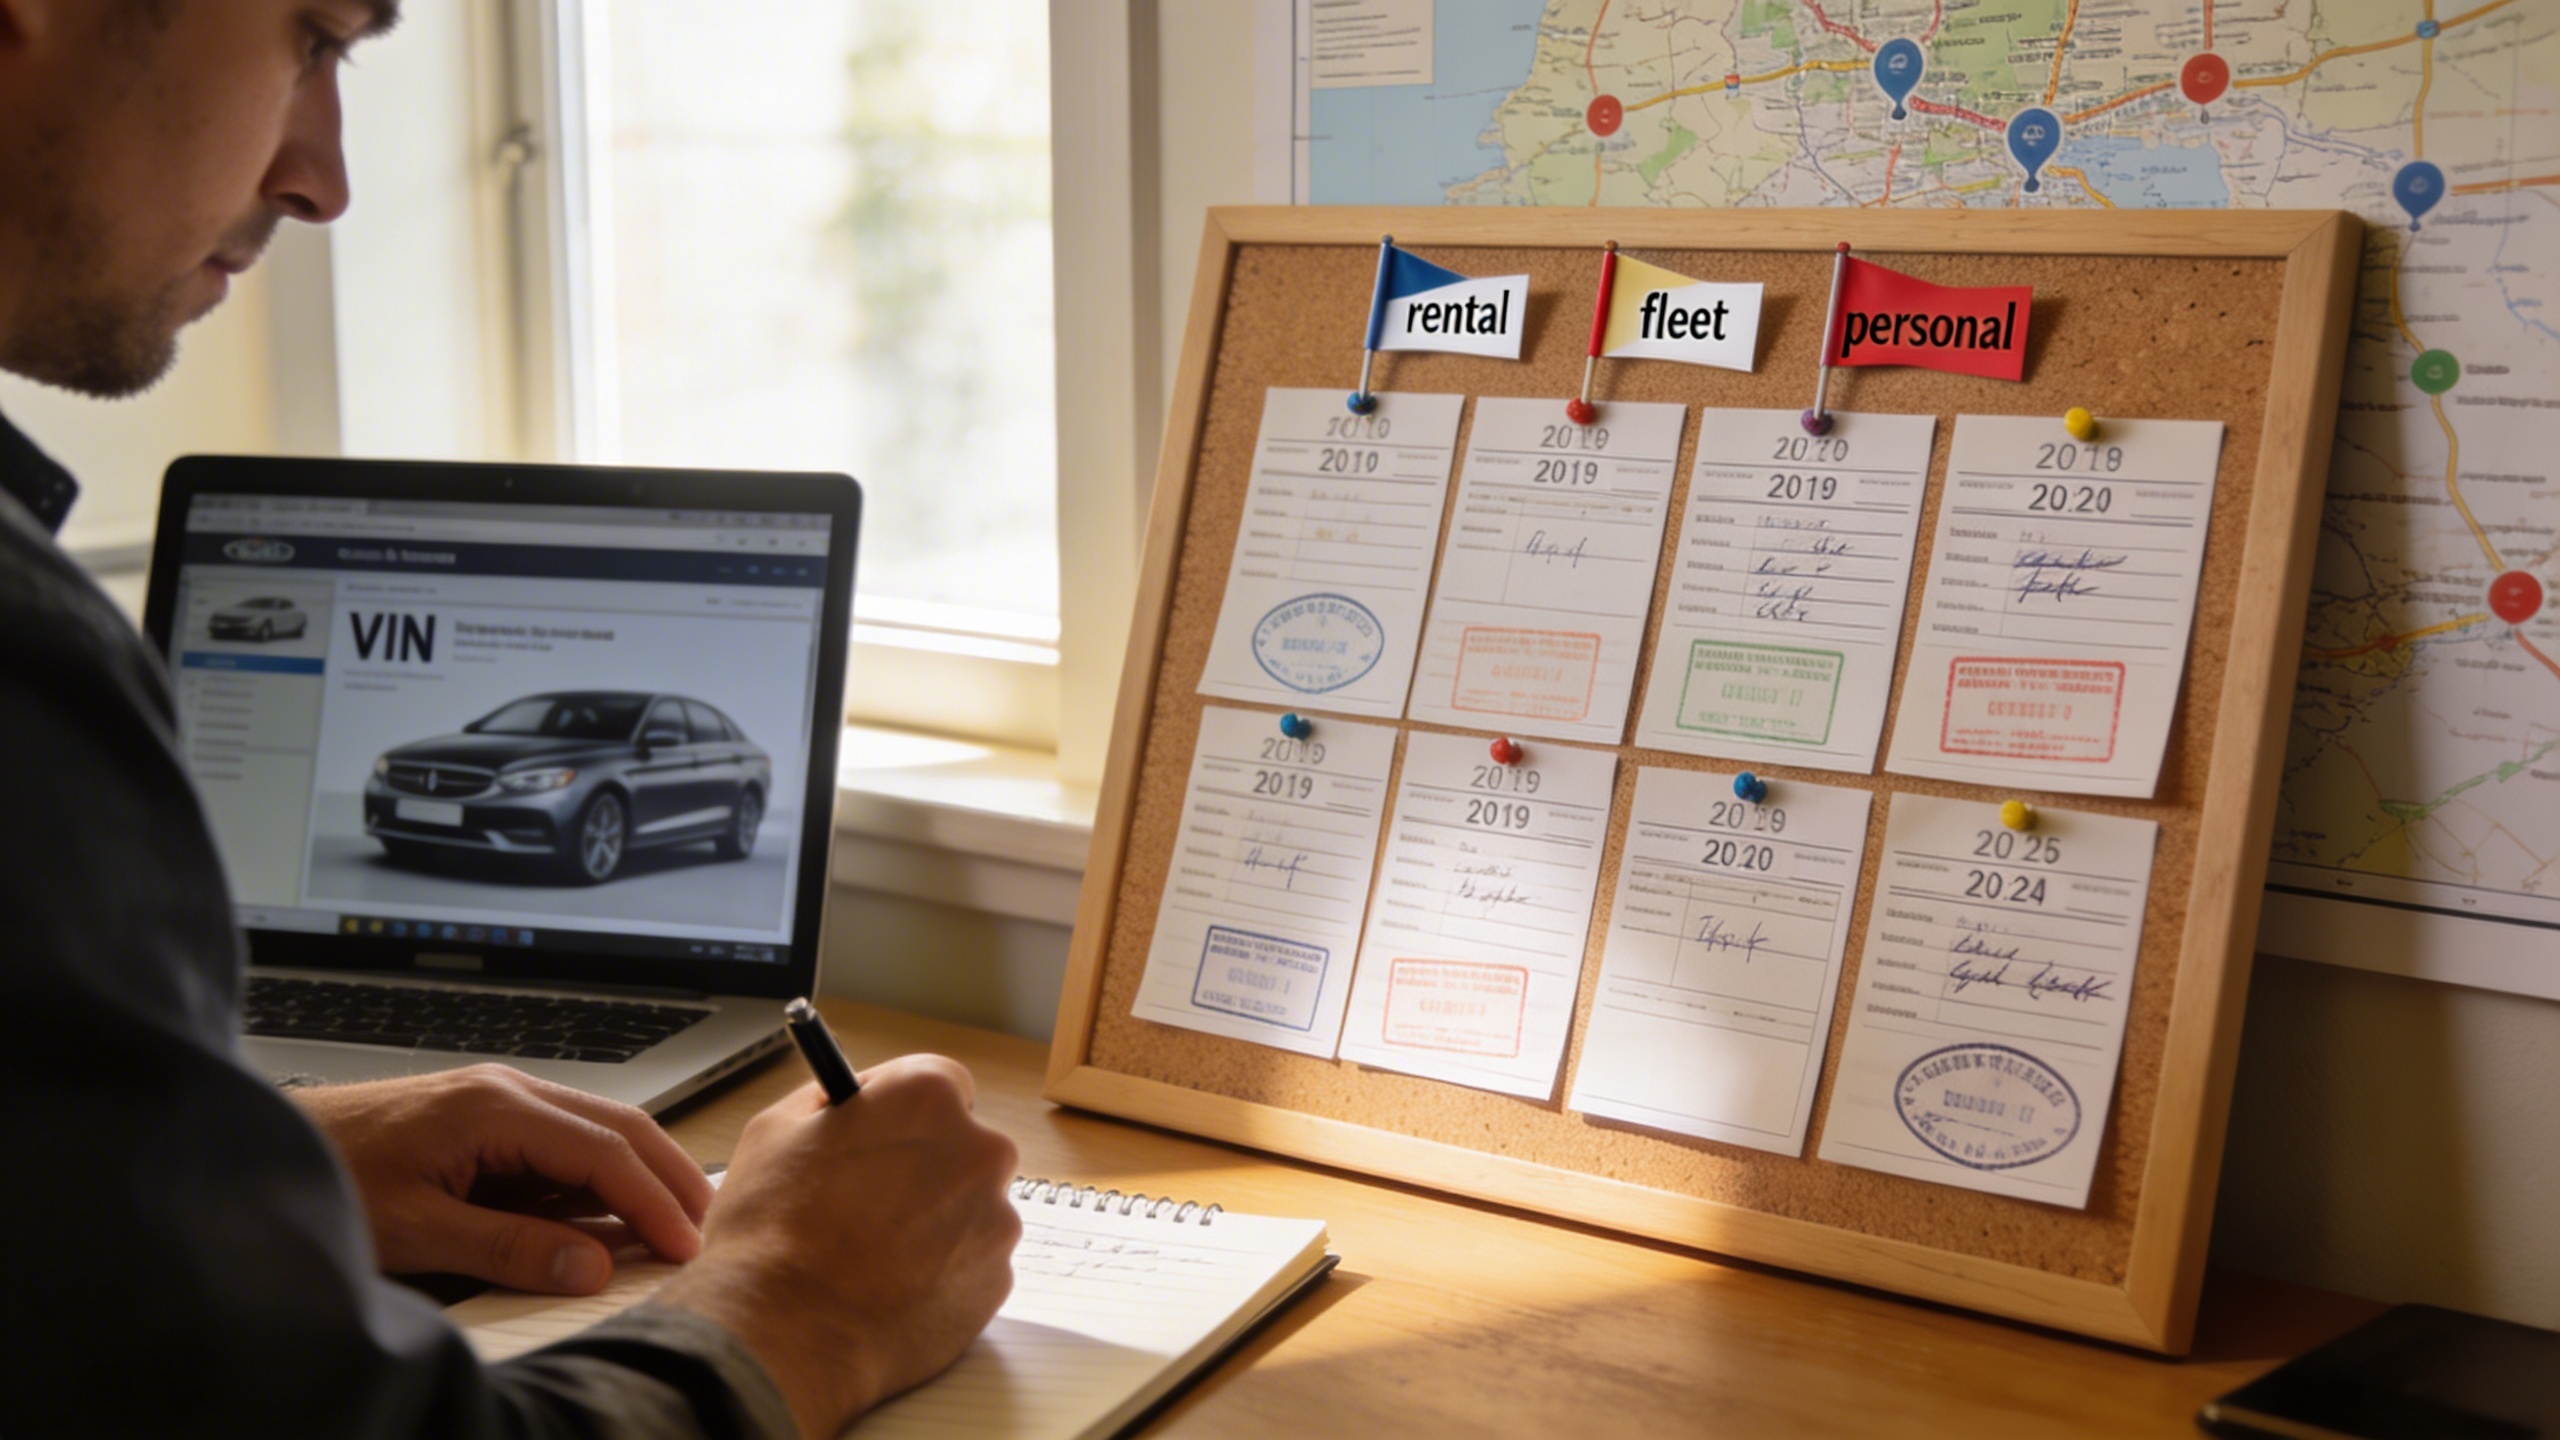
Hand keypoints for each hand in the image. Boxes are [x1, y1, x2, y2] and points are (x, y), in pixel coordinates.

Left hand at [290, 1063, 712, 1292]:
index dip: (653, 1201)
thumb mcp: (413, 1230)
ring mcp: (493, 1104)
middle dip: (669, 1176)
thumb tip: (591, 1264)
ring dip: (638, 1176)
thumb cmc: (322, 1177)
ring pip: (593, 1133)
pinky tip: (610, 1217)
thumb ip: (506, 1248)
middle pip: (617, 1127)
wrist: (257, 1151)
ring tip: (675, 1223)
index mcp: (494, 1107)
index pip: (604, 1151)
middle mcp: (504, 1092)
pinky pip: (558, 1149)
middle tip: (708, 1226)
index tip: (685, 1246)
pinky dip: (596, 1181)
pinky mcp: (479, 1126)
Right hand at [656, 1055, 1018, 1439]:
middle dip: (925, 1169)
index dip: (905, 1110)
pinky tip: (892, 1289)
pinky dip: (943, 1273)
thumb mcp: (775, 1132)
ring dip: (935, 1224)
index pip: (941, 1082)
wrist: (788, 1335)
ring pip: (970, 1208)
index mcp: (927, 1099)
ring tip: (872, 1257)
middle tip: (873, 1202)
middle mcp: (978, 1150)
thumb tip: (851, 1100)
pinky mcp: (997, 1279)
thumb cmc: (772, 1233)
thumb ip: (829, 1102)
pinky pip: (973, 1263)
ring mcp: (995, 1217)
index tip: (885, 1133)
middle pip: (962, 1146)